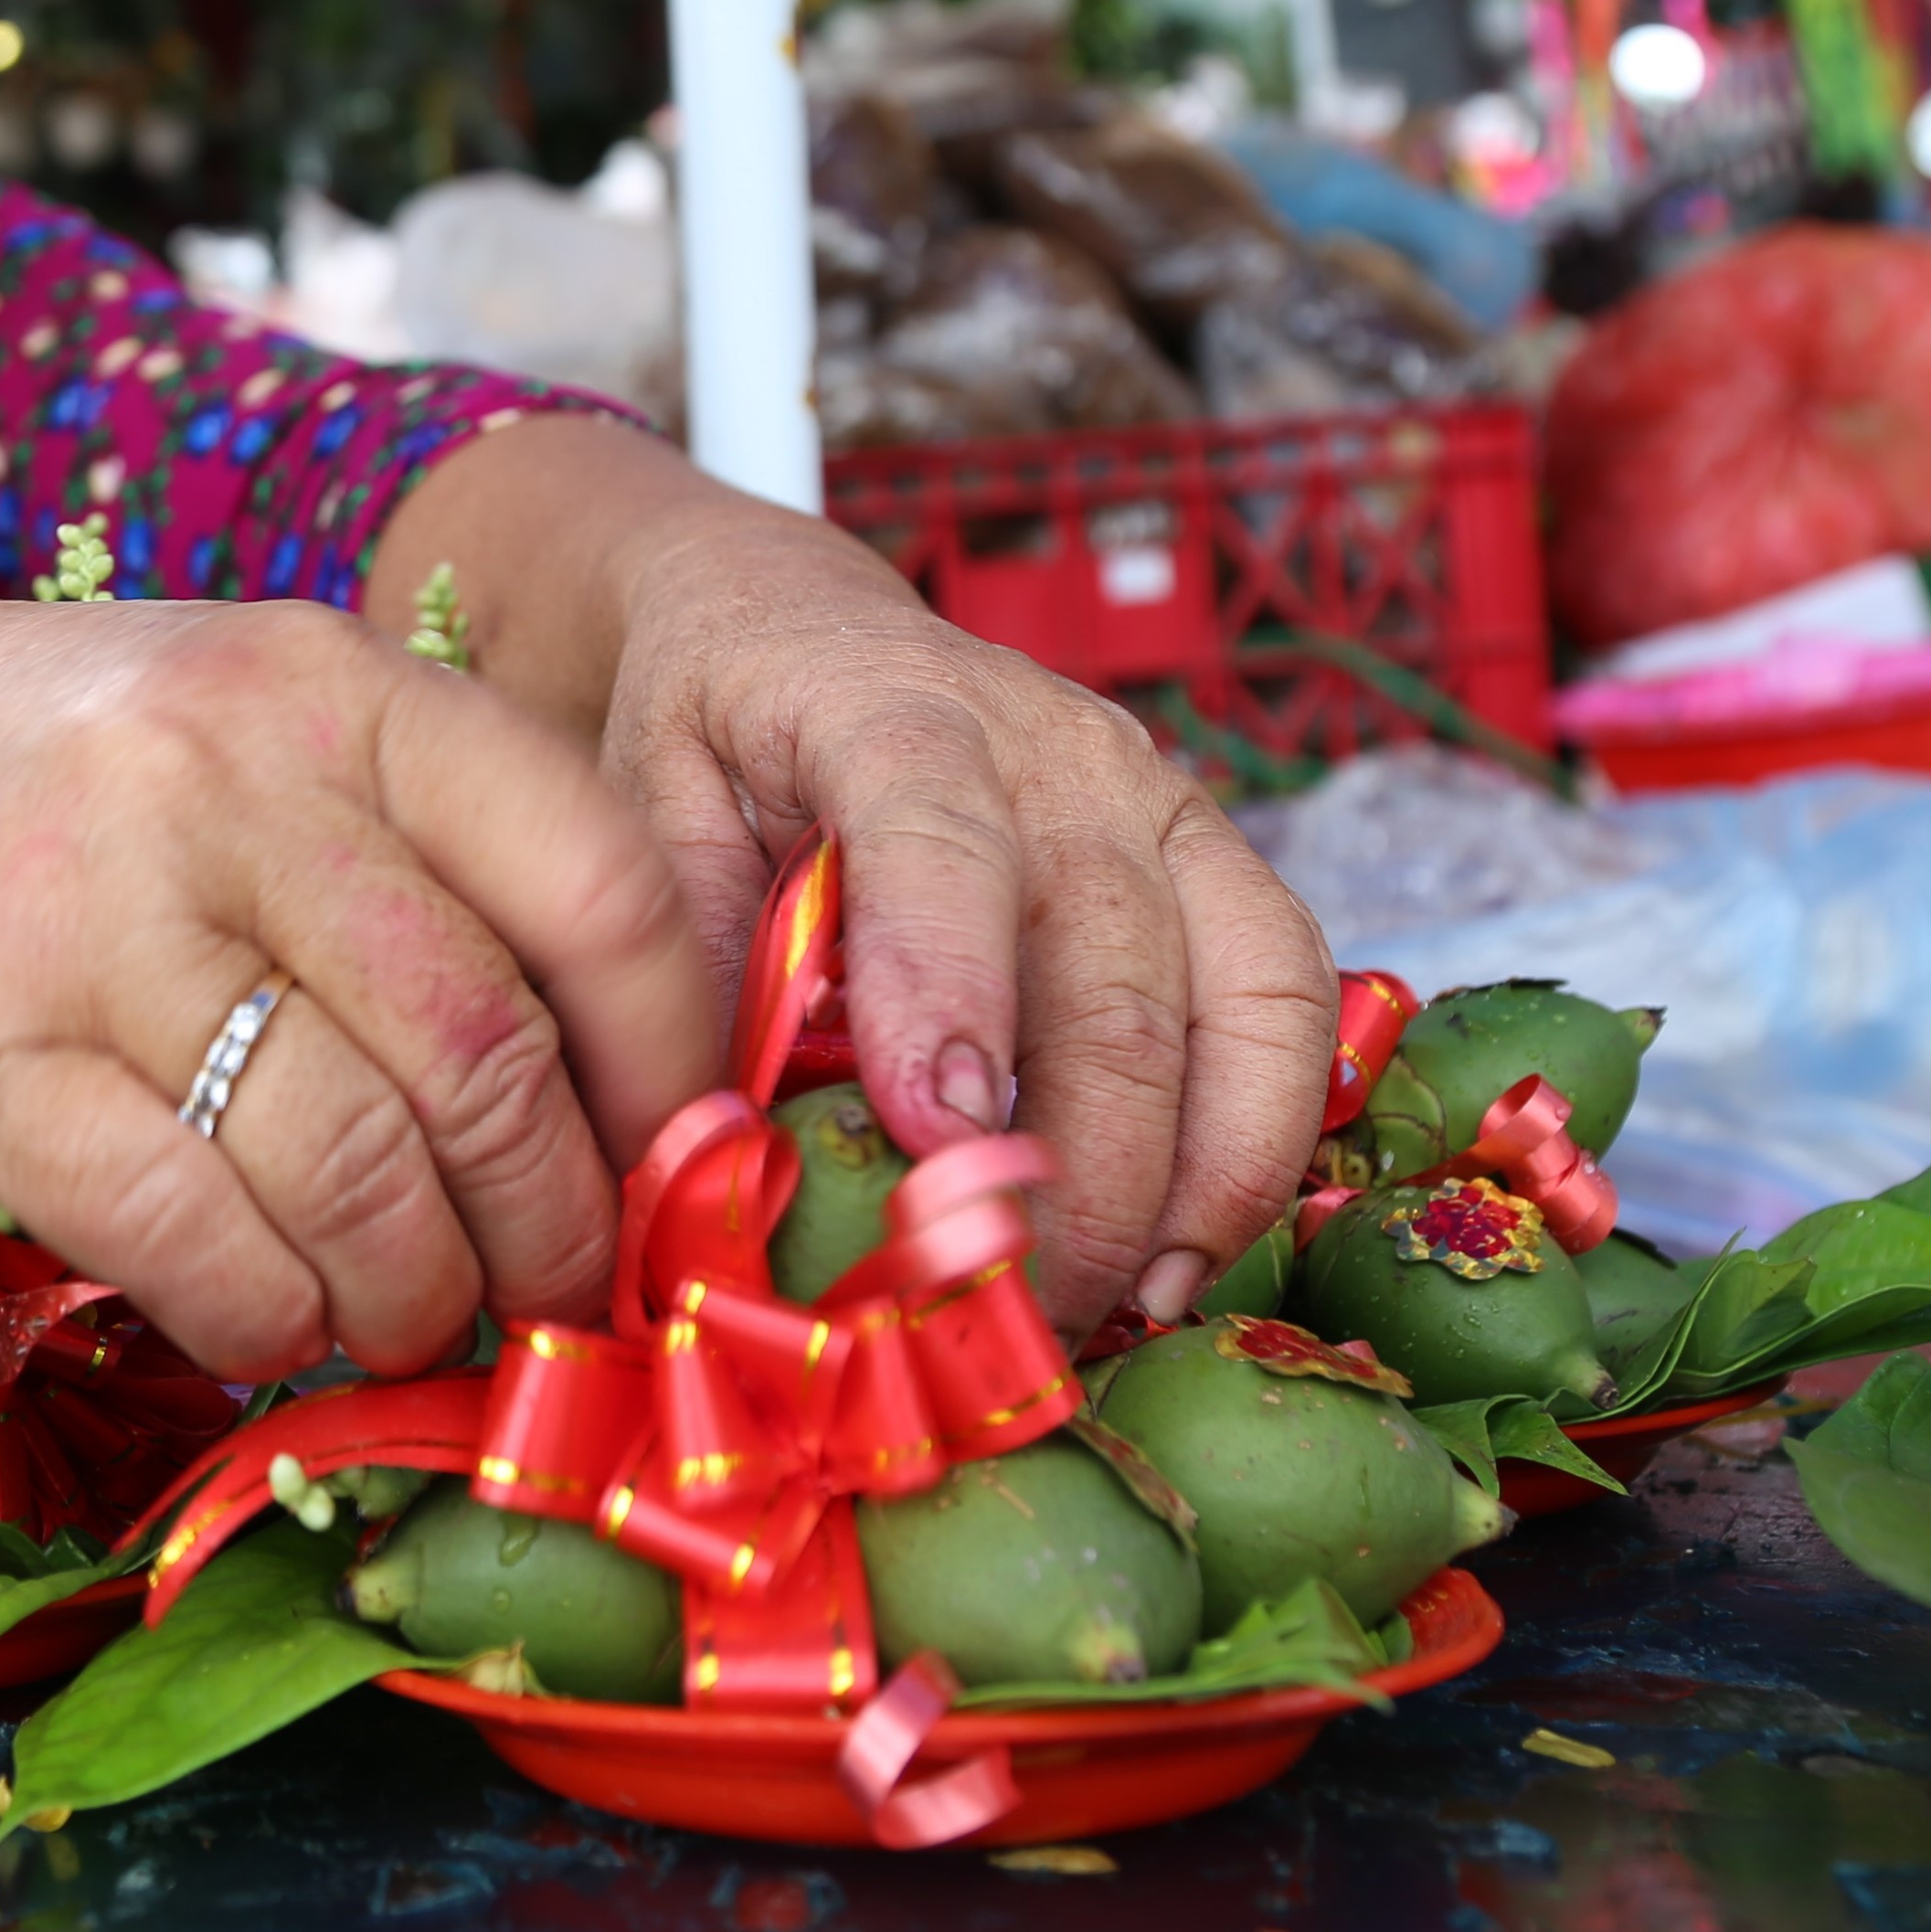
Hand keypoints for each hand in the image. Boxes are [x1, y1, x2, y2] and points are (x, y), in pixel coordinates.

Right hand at [0, 595, 719, 1381]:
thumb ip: (444, 862)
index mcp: (337, 689)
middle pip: (482, 1057)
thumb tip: (642, 1108)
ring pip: (350, 1168)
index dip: (672, 1065)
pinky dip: (265, 1314)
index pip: (596, 886)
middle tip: (550, 1287)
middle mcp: (224, 780)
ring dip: (415, 1293)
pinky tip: (278, 1319)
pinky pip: (184, 1235)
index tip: (674, 1161)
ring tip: (412, 1316)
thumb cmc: (87, 776)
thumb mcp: (279, 732)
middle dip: (552, 1223)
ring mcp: (92, 920)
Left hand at [591, 498, 1338, 1337]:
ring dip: (1203, 1165)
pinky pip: (1287, 996)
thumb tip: (713, 1148)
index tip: (939, 1134)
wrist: (790, 625)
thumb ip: (688, 956)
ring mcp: (1155, 798)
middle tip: (1018, 1306)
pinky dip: (1262, 1133)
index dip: (949, 987)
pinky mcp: (1212, 860)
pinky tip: (1191, 1246)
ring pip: (1238, 985)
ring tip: (1136, 1301)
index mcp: (888, 706)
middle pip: (1109, 956)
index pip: (938, 840)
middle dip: (1079, 1156)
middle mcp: (1053, 746)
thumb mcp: (643, 804)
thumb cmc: (711, 733)